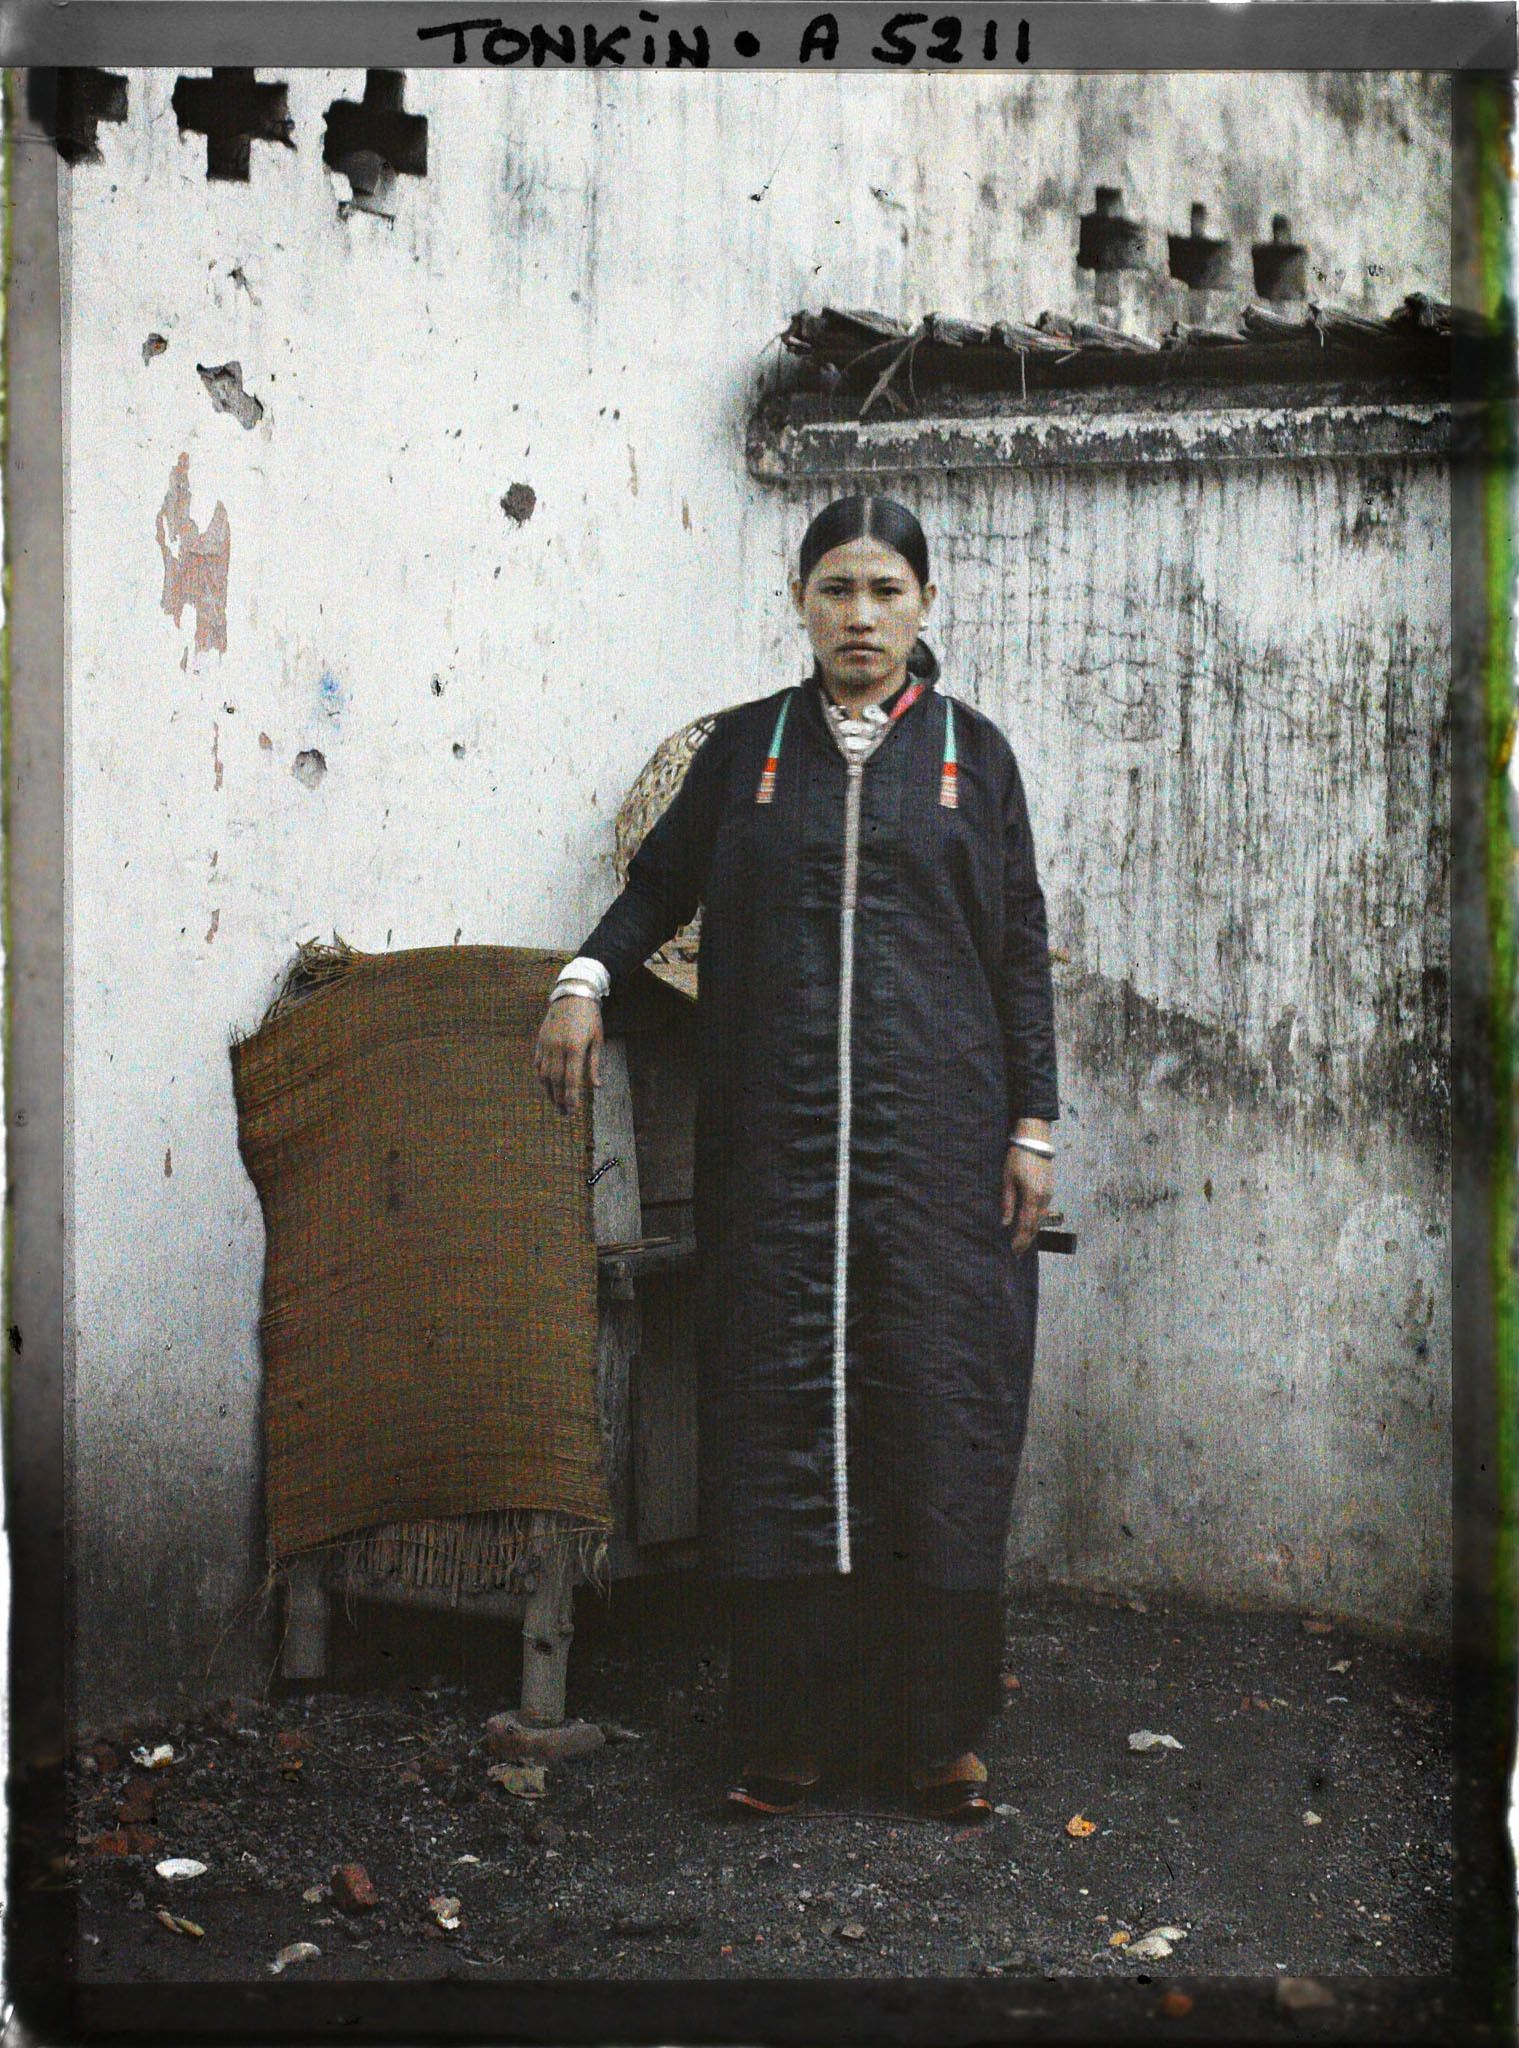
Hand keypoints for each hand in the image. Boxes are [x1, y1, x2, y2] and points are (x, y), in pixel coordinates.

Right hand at [532, 996, 602, 1115]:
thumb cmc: (590, 1017)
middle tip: (564, 1113)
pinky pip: (538, 1064)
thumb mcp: (597, 1039)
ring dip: (549, 1092)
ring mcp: (546, 1044)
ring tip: (555, 1104)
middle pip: (555, 1080)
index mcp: (574, 1047)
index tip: (573, 1111)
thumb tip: (596, 1086)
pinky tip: (547, 1087)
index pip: (572, 1079)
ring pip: (543, 1074)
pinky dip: (541, 1078)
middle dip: (560, 1099)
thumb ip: (594, 1064)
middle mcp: (557, 1047)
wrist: (572, 994)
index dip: (572, 1097)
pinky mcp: (540, 1040)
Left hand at [1002, 1140, 1052, 1255]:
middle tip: (1017, 1253)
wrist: (1035, 1141)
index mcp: (1032, 1196)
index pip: (1026, 1224)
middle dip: (1026, 1240)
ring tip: (1023, 1243)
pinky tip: (1030, 1226)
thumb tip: (1005, 1223)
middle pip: (1035, 1225)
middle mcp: (1043, 1198)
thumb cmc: (1018, 1158)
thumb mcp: (1007, 1179)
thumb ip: (1007, 1203)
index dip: (1020, 1239)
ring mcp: (1049, 1194)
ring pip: (1040, 1220)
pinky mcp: (1050, 1190)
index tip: (1014, 1251)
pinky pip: (1043, 1211)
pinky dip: (1036, 1222)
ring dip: (1032, 1232)